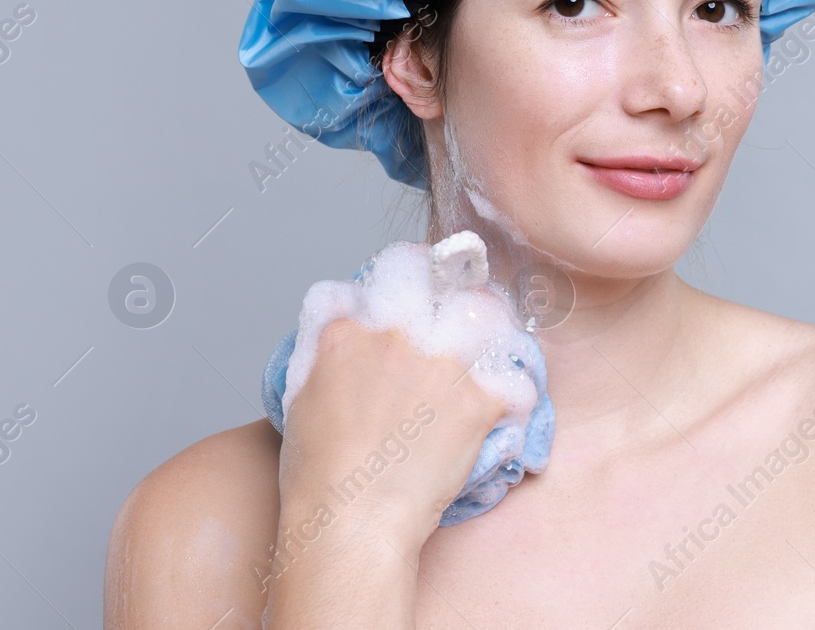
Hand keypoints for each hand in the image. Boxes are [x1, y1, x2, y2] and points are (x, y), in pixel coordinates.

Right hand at [275, 317, 506, 548]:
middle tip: (456, 323)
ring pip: (481, 321)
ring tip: (486, 353)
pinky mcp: (478, 398)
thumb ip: (326, 357)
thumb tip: (346, 342)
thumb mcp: (300, 401)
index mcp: (347, 335)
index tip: (414, 311)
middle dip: (446, 306)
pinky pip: (514, 380)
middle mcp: (397, 338)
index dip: (401, 300)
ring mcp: (442, 365)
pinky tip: (506, 400)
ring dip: (484, 335)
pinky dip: (513, 391)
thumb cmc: (319, 478)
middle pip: (436, 294)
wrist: (353, 522)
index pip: (380, 291)